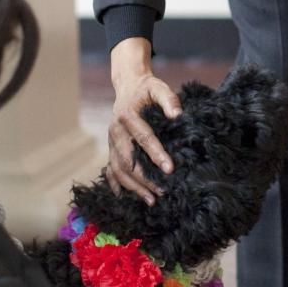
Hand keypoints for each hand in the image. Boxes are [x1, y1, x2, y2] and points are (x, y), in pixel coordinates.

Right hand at [106, 39, 181, 203]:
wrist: (128, 86)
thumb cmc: (147, 89)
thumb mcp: (159, 87)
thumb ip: (169, 99)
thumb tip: (177, 115)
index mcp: (127, 116)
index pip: (143, 138)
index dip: (156, 154)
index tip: (170, 169)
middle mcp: (115, 130)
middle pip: (127, 159)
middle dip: (144, 178)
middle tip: (162, 192)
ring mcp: (111, 141)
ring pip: (117, 168)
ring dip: (133, 186)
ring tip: (151, 200)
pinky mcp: (111, 148)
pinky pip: (110, 169)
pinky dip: (116, 184)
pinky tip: (125, 197)